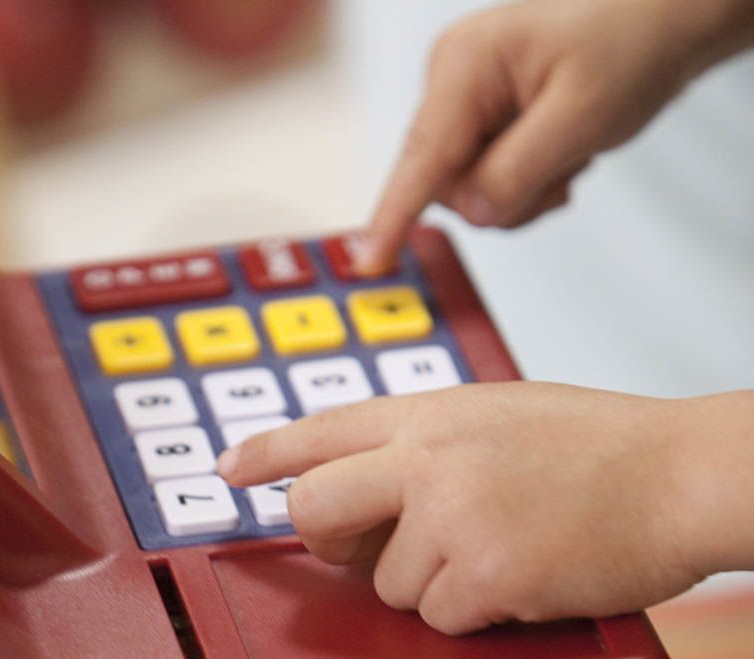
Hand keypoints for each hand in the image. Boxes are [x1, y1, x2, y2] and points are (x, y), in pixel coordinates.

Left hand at [217, 382, 711, 633]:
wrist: (681, 475)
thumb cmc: (600, 449)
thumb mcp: (496, 414)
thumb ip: (425, 441)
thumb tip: (369, 482)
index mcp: (428, 414)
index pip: (320, 428)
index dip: (265, 451)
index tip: (229, 469)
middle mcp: (425, 459)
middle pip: (315, 509)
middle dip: (328, 541)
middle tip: (360, 547)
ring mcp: (451, 515)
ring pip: (384, 583)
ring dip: (431, 585)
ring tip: (497, 551)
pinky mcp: (482, 575)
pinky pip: (436, 617)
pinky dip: (472, 614)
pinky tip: (517, 579)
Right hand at [361, 0, 753, 270]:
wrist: (660, 23)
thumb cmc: (630, 42)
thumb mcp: (582, 115)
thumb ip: (518, 170)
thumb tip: (474, 211)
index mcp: (464, 65)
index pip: (421, 158)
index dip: (394, 215)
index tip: (371, 260)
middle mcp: (452, 82)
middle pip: (445, 183)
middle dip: (503, 193)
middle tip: (562, 169)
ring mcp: (463, 104)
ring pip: (467, 190)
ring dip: (521, 190)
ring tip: (567, 153)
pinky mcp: (479, 124)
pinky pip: (484, 183)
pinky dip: (525, 184)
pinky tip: (557, 156)